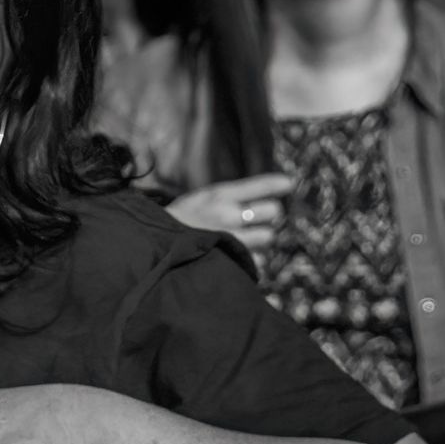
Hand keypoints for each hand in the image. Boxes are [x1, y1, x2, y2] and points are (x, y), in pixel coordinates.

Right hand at [167, 173, 294, 260]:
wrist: (156, 245)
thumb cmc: (182, 219)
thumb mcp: (203, 198)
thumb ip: (233, 197)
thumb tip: (272, 194)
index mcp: (219, 195)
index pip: (260, 185)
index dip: (278, 184)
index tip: (288, 184)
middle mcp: (228, 214)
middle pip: (273, 210)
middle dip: (269, 214)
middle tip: (256, 218)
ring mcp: (231, 238)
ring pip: (269, 236)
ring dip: (262, 237)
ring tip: (245, 237)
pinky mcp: (232, 259)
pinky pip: (258, 257)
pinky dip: (251, 256)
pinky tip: (236, 252)